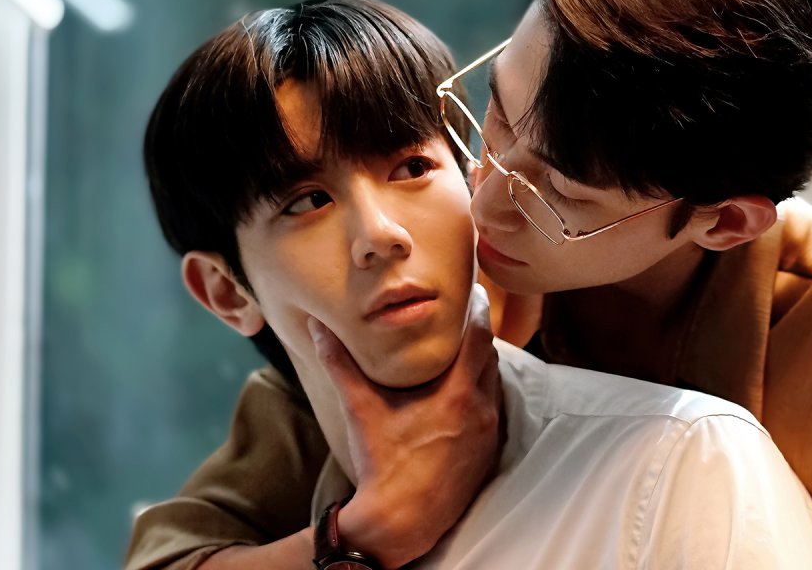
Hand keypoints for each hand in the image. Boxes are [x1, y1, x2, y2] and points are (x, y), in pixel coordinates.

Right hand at [307, 284, 502, 567]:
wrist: (400, 520)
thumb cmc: (382, 464)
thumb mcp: (360, 408)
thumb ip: (340, 362)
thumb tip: (318, 326)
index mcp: (458, 393)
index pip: (480, 334)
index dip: (478, 308)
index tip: (472, 291)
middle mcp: (482, 409)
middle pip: (490, 355)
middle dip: (476, 335)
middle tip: (459, 319)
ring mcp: (489, 433)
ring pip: (492, 383)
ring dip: (479, 366)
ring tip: (457, 353)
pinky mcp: (488, 452)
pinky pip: (492, 410)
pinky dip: (480, 394)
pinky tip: (459, 393)